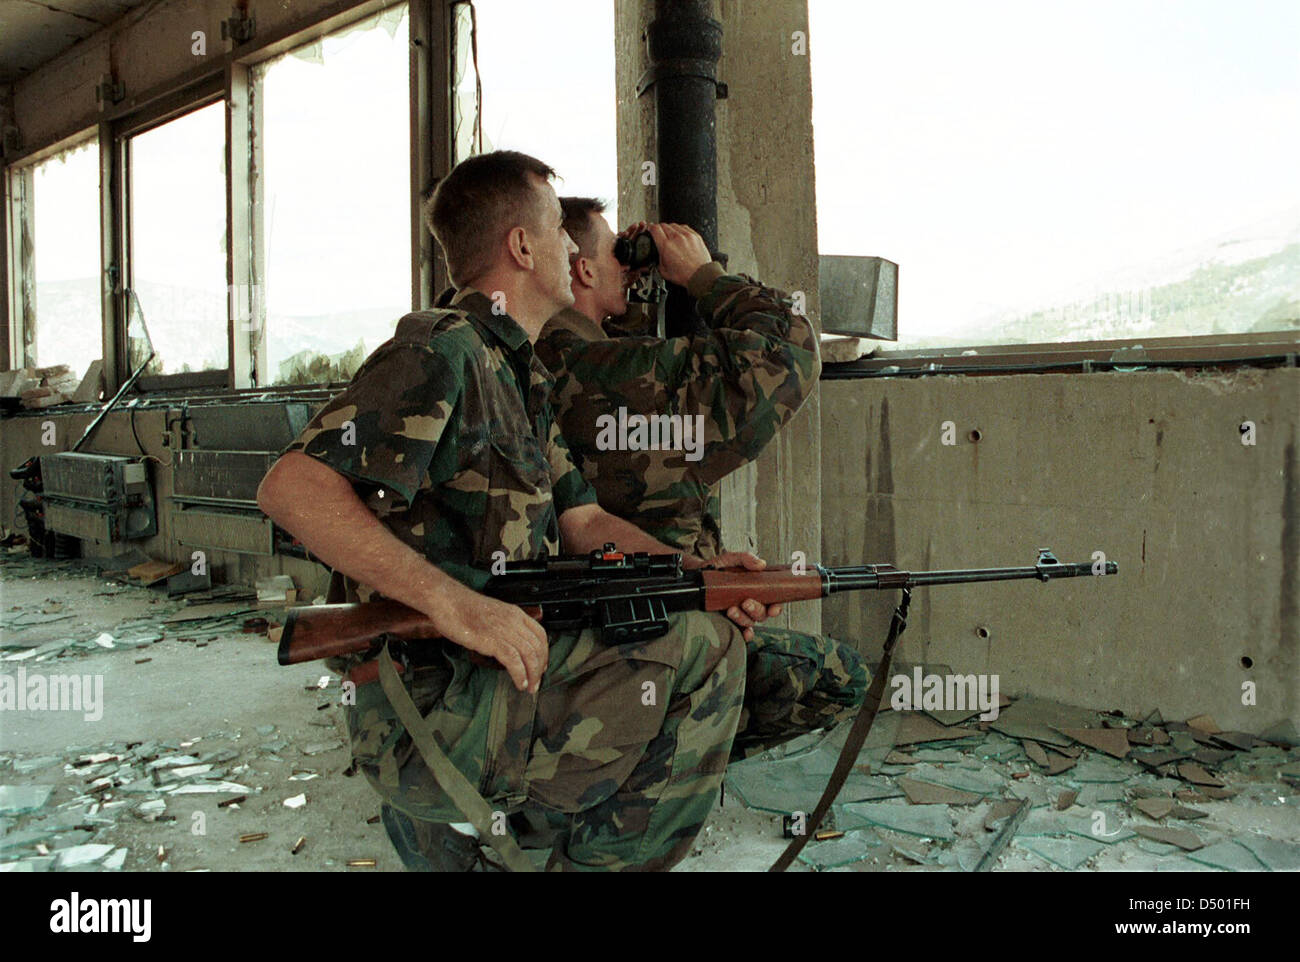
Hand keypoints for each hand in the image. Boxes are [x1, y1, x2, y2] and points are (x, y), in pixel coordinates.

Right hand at [425, 583, 547, 693]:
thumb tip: (510, 645)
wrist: (447, 601)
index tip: (541, 666)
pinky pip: (513, 660)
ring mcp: (503, 630)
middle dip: (540, 668)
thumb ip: (504, 627)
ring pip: (529, 655)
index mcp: (515, 613)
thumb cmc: (463, 608)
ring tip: (529, 687)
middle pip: (537, 647)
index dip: (544, 653)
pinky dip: (520, 674)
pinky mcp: (491, 640)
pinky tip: (519, 683)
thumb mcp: (492, 614)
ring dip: (532, 675)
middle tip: (536, 683)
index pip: (540, 634)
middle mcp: (513, 620)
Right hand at [644, 223, 712, 286]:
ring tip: (669, 235)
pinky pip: (684, 227)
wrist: (700, 275)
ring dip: (669, 228)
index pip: (655, 229)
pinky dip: (680, 229)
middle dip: (659, 228)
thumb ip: (657, 260)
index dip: (650, 228)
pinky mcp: (695, 236)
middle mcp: (676, 238)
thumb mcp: (664, 271)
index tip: (650, 229)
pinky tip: (679, 235)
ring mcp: (687, 236)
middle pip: (664, 225)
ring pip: (674, 225)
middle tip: (659, 233)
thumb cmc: (685, 275)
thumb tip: (656, 255)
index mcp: (666, 246)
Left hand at [686, 550, 784, 641]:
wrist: (699, 574)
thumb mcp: (731, 559)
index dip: (776, 607)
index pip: (773, 601)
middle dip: (756, 610)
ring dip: (743, 618)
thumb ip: (746, 558)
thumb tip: (761, 564)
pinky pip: (740, 630)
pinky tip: (743, 633)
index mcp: (757, 589)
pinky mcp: (729, 619)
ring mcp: (741, 612)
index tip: (773, 608)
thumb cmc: (719, 567)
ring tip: (731, 609)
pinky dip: (745, 634)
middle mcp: (752, 602)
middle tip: (746, 602)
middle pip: (762, 614)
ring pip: (750, 622)